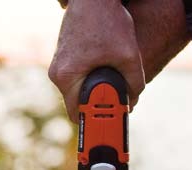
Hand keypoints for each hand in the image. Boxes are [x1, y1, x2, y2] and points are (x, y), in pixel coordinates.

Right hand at [49, 0, 144, 122]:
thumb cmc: (107, 21)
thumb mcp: (128, 55)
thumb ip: (134, 83)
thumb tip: (132, 101)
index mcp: (66, 76)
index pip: (75, 114)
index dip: (92, 122)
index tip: (105, 126)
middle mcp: (57, 73)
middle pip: (76, 103)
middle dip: (95, 105)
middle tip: (114, 104)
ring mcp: (59, 64)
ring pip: (77, 90)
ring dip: (93, 90)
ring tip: (111, 81)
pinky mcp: (64, 57)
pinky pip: (76, 77)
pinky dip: (89, 78)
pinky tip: (104, 67)